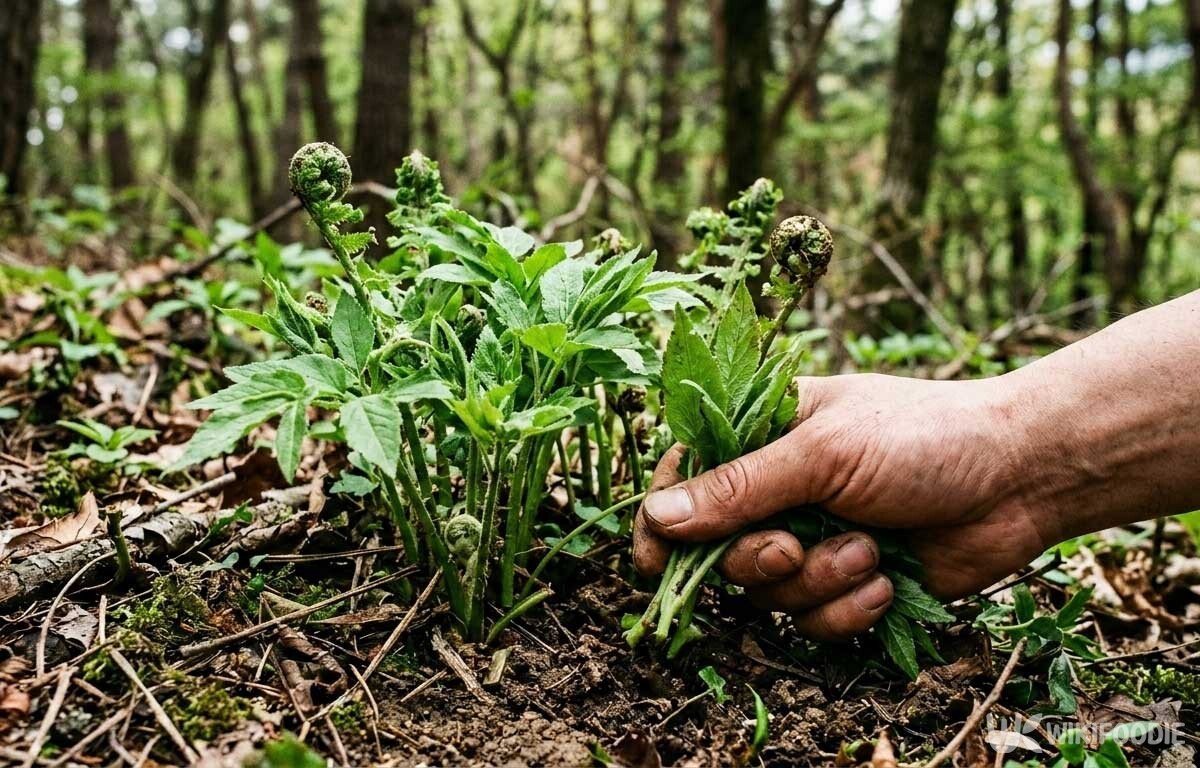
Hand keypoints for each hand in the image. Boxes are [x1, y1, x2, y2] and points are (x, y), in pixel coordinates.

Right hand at [633, 373, 1055, 639]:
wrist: (1021, 479)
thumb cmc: (924, 438)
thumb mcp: (823, 452)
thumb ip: (739, 488)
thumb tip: (656, 516)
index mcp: (764, 434)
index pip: (685, 478)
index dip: (661, 521)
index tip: (652, 563)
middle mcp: (781, 490)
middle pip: (719, 552)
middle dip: (759, 560)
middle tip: (795, 546)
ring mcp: (814, 539)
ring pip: (767, 594)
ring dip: (818, 581)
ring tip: (869, 550)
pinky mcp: (849, 584)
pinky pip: (814, 622)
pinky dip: (849, 608)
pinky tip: (886, 580)